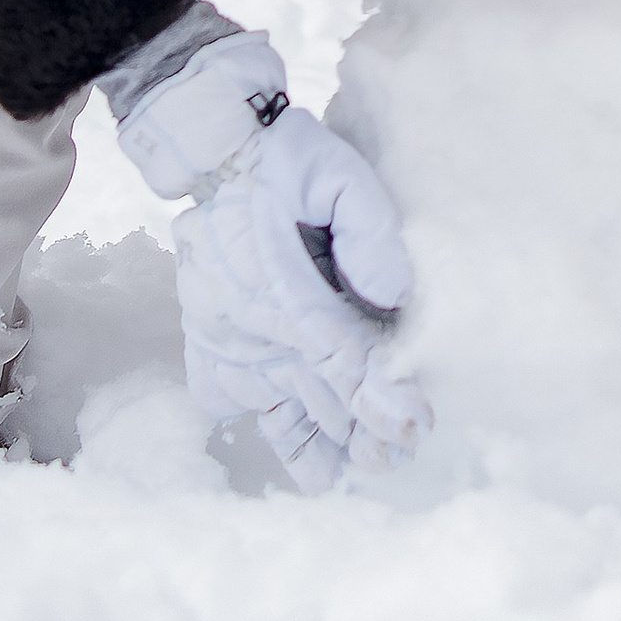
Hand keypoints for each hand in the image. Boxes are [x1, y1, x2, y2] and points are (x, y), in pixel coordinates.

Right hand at [111, 32, 428, 490]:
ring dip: (311, 440)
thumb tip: (393, 293)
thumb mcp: (340, 175)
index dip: (381, 400)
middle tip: (397, 455)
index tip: (413, 426)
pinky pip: (224, 392)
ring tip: (339, 472)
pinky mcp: (207, 334)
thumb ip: (370, 230)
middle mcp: (253, 325)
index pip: (343, 360)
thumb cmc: (289, 163)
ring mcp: (226, 334)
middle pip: (316, 395)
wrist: (218, 148)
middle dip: (359, 431)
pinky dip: (257, 414)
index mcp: (287, 291)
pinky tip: (288, 432)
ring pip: (272, 405)